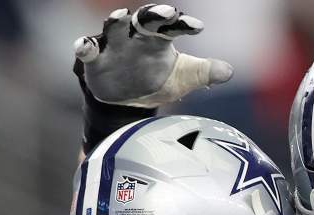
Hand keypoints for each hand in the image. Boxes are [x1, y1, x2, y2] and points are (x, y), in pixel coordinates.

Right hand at [74, 4, 232, 107]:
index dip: (183, 24)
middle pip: (144, 18)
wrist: (129, 103)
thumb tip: (228, 71)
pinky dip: (86, 46)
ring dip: (116, 20)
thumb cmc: (157, 82)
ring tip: (123, 15)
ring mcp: (114, 45)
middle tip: (168, 12)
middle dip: (154, 13)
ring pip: (113, 27)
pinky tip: (87, 46)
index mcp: (158, 38)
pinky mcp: (95, 59)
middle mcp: (136, 36)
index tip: (198, 27)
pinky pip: (88, 49)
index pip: (172, 25)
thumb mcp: (184, 79)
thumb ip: (204, 72)